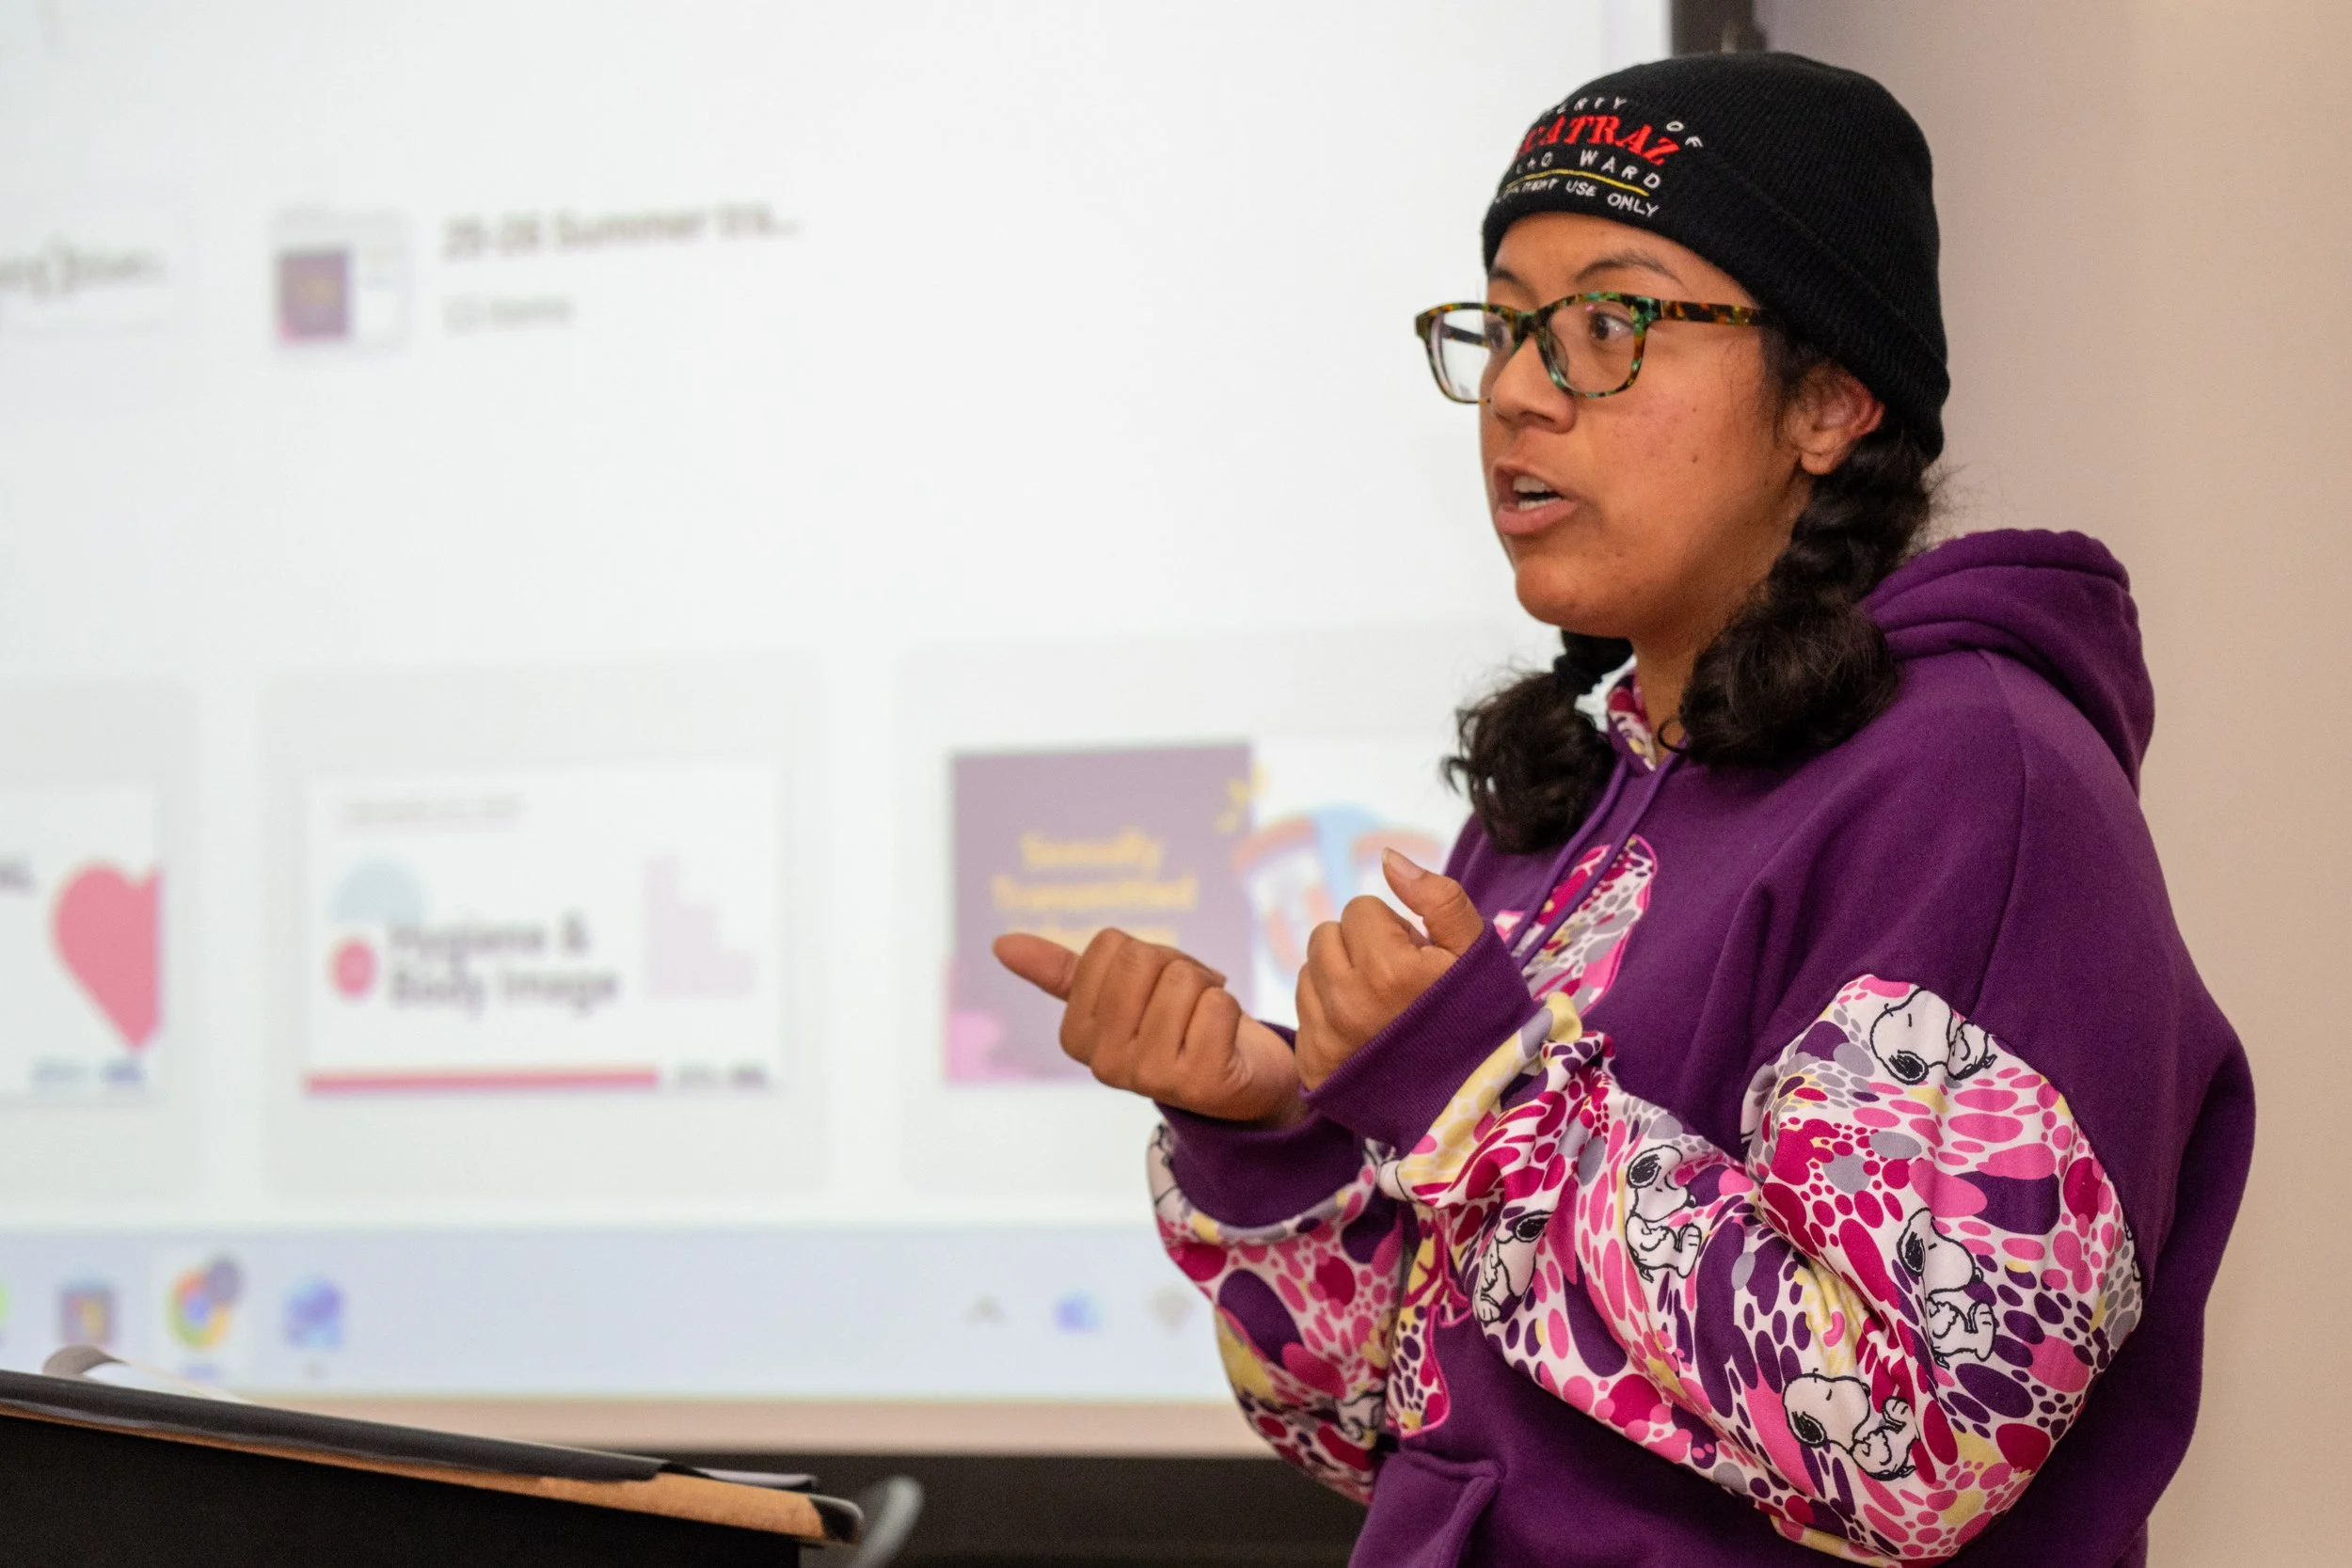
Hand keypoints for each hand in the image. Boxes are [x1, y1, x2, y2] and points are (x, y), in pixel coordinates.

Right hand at [993, 928, 1306, 1127]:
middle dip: (1177, 967)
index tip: (1156, 990)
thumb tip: (999, 944)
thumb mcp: (1120, 995)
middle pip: (1142, 959)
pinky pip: (1217, 1004)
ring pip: (1182, 979)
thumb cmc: (1178, 1025)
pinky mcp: (1199, 1083)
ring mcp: (1149, 1077)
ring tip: (1205, 1021)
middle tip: (1188, 1002)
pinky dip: (1231, 1009)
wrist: (1240, 1081)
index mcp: (1076, 1035)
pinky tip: (1224, 1042)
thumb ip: (1062, 972)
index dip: (1145, 955)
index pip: (1109, 946)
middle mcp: (1104, 1063)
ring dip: (1207, 990)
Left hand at [1295, 850, 1487, 1088]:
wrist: (1474, 1101)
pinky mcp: (1312, 1065)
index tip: (1415, 960)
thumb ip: (1437, 896)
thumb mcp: (1476, 950)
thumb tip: (1387, 857)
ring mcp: (1326, 1039)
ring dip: (1339, 977)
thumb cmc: (1479, 1019)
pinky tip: (1363, 1032)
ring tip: (1379, 1006)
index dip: (1393, 929)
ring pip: (1309, 970)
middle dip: (1359, 947)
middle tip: (1395, 980)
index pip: (1360, 909)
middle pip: (1326, 935)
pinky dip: (1327, 1013)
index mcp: (1387, 970)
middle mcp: (1347, 1004)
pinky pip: (1302, 1012)